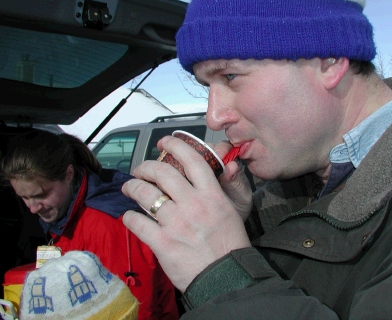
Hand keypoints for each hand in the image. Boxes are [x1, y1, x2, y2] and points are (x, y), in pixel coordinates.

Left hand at [121, 135, 250, 291]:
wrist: (226, 277)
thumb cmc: (230, 244)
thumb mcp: (233, 210)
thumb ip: (223, 188)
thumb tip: (223, 166)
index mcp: (212, 194)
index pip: (192, 160)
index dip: (176, 145)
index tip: (165, 142)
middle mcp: (193, 204)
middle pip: (162, 172)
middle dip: (146, 166)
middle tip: (140, 169)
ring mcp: (176, 223)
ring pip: (145, 194)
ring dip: (132, 187)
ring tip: (128, 187)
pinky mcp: (162, 242)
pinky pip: (138, 222)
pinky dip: (130, 217)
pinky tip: (130, 217)